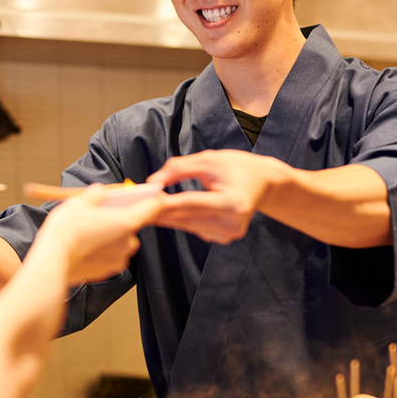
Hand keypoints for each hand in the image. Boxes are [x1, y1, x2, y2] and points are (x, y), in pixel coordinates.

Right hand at [33, 185, 163, 284]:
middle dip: (121, 219)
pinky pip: (112, 256)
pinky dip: (104, 251)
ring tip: (89, 232)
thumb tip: (100, 191)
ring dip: (112, 236)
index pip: (152, 207)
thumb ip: (95, 195)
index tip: (151, 195)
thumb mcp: (79, 202)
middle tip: (102, 214)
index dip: (153, 199)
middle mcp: (128, 242)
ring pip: (122, 242)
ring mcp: (119, 258)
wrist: (52, 262)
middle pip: (133, 225)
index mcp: (126, 221)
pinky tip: (86, 246)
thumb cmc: (66, 231)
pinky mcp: (109, 271)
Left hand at [148, 150, 281, 243]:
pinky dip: (180, 220)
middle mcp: (233, 223)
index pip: (192, 203)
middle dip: (159, 211)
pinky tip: (164, 213)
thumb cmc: (237, 167)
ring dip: (166, 217)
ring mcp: (230, 234)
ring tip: (142, 209)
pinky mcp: (225, 238)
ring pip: (188, 225)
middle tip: (132, 207)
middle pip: (187, 217)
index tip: (144, 200)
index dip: (167, 202)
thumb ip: (180, 168)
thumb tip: (153, 181)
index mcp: (233, 202)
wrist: (264, 183)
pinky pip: (195, 228)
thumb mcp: (210, 159)